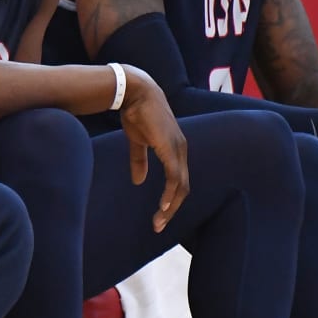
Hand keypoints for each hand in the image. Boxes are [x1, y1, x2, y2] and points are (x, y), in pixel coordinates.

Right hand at [117, 67, 187, 230]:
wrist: (135, 92)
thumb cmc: (137, 112)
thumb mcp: (138, 141)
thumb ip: (139, 161)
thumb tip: (139, 181)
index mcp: (175, 149)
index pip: (178, 180)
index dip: (170, 199)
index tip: (159, 214)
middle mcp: (180, 150)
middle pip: (183, 187)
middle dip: (172, 208)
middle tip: (159, 225)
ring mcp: (177, 149)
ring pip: (180, 186)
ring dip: (171, 206)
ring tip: (159, 221)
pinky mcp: (170, 148)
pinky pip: (174, 176)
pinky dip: (170, 193)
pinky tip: (164, 206)